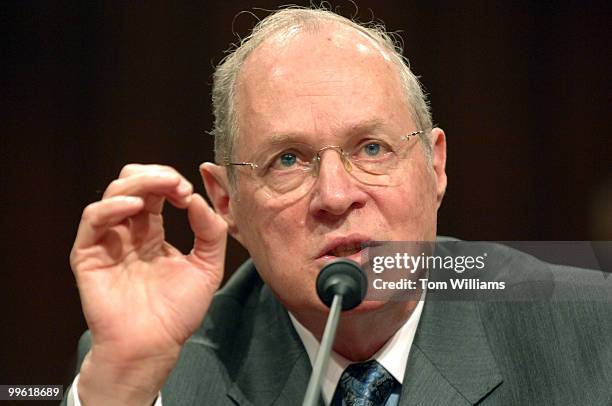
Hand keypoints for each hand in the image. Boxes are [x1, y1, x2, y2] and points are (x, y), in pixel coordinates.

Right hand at [70, 164, 226, 404]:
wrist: (153, 346)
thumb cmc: (177, 312)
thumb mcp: (208, 267)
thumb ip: (210, 232)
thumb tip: (199, 200)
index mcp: (152, 232)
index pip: (156, 190)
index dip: (172, 182)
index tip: (190, 193)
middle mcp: (129, 232)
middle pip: (132, 183)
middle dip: (156, 176)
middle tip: (179, 186)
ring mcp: (108, 241)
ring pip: (113, 194)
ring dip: (139, 183)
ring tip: (164, 189)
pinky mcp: (89, 254)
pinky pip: (93, 220)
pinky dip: (112, 206)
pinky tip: (135, 207)